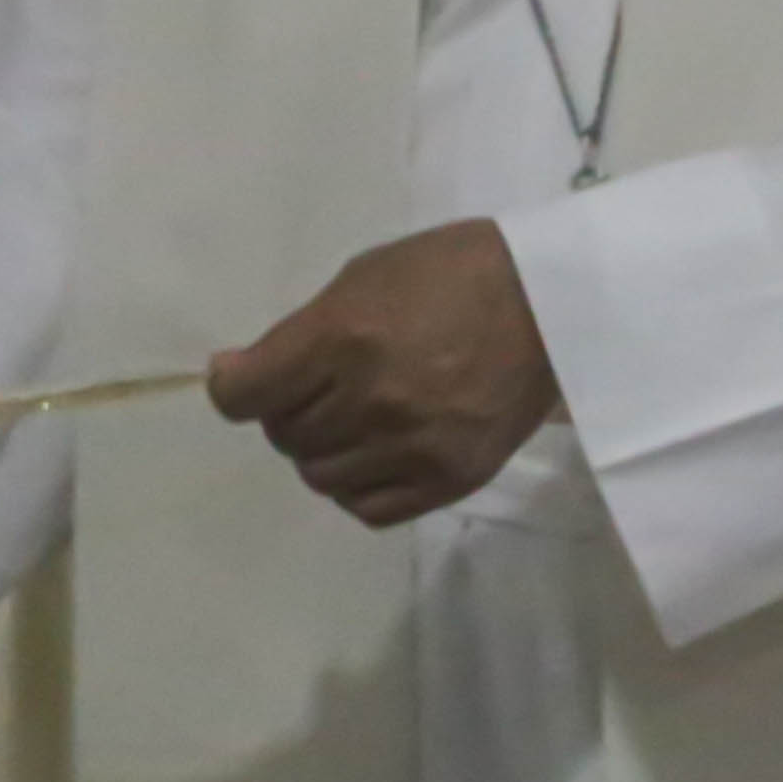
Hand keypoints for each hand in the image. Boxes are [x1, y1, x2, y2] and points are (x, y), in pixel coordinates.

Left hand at [205, 219, 559, 529]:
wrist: (548, 301)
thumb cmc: (447, 273)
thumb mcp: (361, 279)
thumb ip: (299, 333)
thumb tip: (235, 374)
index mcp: (343, 338)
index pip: (246, 396)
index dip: (234, 389)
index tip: (242, 381)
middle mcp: (372, 400)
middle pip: (283, 436)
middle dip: (287, 412)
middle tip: (319, 388)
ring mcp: (413, 446)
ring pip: (320, 476)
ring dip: (322, 449)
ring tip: (353, 418)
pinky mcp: (449, 479)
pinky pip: (368, 508)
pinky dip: (356, 485)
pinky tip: (373, 454)